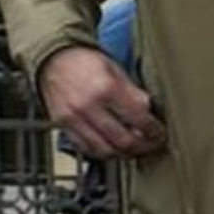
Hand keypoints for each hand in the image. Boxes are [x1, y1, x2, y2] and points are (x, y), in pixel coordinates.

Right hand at [40, 46, 165, 163]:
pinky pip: (86, 148)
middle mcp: (89, 105)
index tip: (159, 133)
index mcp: (106, 87)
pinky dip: (102, 152)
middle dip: (143, 146)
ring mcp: (74, 118)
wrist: (53, 60)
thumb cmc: (84, 62)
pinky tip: (112, 147)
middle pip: (124, 140)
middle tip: (151, 145)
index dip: (154, 130)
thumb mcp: (115, 69)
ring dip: (124, 153)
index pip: (139, 119)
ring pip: (106, 150)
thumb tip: (149, 112)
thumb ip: (132, 92)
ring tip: (134, 149)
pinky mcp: (63, 126)